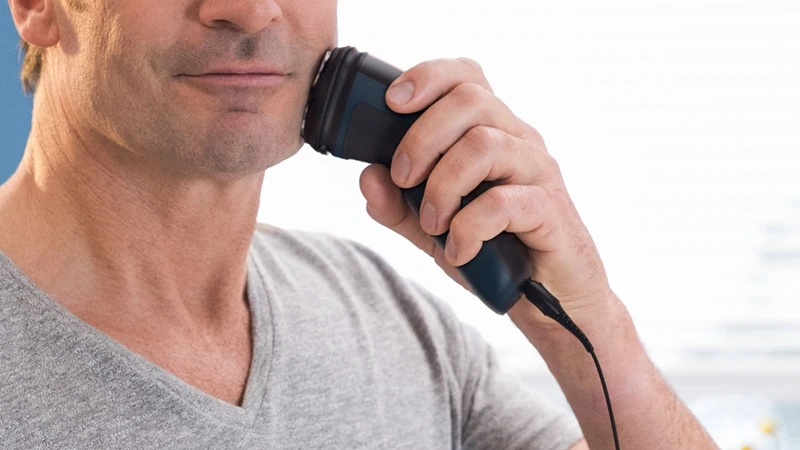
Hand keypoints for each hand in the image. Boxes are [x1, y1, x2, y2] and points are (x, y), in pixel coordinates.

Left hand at [359, 57, 614, 332]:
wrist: (547, 299)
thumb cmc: (495, 252)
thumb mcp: (433, 230)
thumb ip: (399, 205)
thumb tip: (368, 176)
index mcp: (491, 132)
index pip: (466, 77)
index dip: (428, 76)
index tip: (391, 102)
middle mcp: (518, 140)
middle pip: (471, 100)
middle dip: (422, 138)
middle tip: (404, 180)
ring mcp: (538, 171)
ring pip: (484, 144)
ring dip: (443, 186)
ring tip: (433, 223)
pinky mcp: (550, 209)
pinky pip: (504, 201)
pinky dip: (469, 228)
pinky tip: (460, 252)